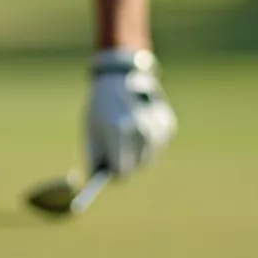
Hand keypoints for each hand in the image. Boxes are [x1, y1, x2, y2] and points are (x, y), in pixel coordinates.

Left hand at [86, 49, 177, 177]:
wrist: (122, 77)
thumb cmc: (101, 106)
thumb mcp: (91, 130)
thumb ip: (95, 158)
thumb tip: (98, 180)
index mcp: (118, 132)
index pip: (121, 173)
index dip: (114, 172)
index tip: (109, 171)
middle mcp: (140, 132)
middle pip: (136, 167)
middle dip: (126, 162)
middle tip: (116, 149)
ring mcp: (156, 128)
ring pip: (148, 158)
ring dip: (137, 152)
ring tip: (126, 132)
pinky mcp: (167, 125)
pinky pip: (157, 146)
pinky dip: (148, 142)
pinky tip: (139, 125)